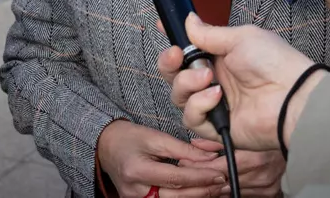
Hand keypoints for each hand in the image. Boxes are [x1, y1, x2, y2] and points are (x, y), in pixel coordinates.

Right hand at [96, 120, 227, 197]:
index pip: (175, 179)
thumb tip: (211, 156)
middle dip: (203, 191)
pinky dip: (185, 197)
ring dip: (197, 196)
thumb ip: (183, 149)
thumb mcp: (155, 137)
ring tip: (217, 188)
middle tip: (223, 183)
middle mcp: (135, 191)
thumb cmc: (130, 138)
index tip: (219, 173)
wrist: (106, 147)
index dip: (200, 177)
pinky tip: (200, 191)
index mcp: (137, 170)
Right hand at [157, 15, 319, 152]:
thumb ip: (209, 34)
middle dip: (169, 63)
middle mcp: (214, 80)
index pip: (189, 50)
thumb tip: (189, 20)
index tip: (162, 28)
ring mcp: (214, 104)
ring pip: (179, 95)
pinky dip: (200, 105)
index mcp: (221, 57)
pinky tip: (217, 96)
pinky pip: (192, 117)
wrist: (291, 97)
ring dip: (187, 84)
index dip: (174, 42)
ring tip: (208, 78)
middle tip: (177, 56)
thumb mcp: (240, 38)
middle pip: (176, 74)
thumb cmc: (273, 63)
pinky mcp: (216, 127)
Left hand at [183, 139, 284, 197]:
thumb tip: (196, 144)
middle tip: (184, 175)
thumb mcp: (244, 130)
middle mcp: (260, 175)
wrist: (301, 138)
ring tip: (195, 181)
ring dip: (212, 186)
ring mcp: (265, 186)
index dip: (198, 166)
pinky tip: (216, 186)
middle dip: (201, 178)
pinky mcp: (268, 192)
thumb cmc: (272, 129)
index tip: (184, 163)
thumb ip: (219, 138)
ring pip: (229, 191)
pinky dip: (227, 190)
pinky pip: (241, 193)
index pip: (218, 168)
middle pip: (221, 182)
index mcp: (253, 158)